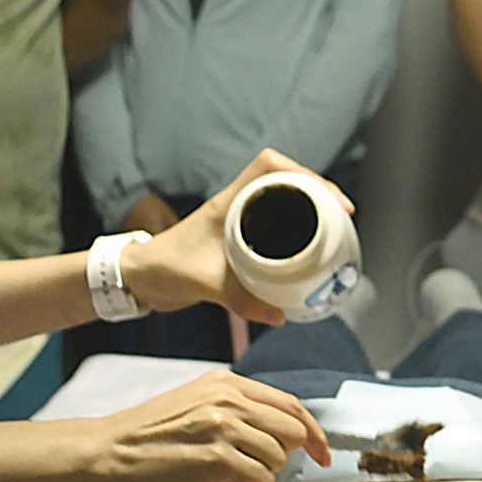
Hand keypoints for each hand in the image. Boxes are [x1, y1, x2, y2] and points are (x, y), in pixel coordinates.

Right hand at [70, 367, 329, 481]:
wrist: (106, 452)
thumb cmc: (148, 437)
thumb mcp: (196, 405)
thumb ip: (237, 412)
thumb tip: (280, 436)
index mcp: (225, 382)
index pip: (290, 404)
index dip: (312, 432)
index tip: (322, 453)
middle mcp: (227, 399)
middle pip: (293, 429)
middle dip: (286, 455)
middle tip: (259, 467)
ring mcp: (222, 426)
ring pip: (278, 457)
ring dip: (261, 473)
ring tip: (230, 475)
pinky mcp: (214, 458)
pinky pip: (260, 478)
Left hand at [122, 151, 346, 320]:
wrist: (139, 278)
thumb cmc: (163, 269)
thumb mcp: (204, 284)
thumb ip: (241, 301)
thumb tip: (279, 316)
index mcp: (227, 203)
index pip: (269, 166)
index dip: (305, 174)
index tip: (329, 197)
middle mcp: (234, 205)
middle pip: (286, 180)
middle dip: (319, 192)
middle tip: (342, 216)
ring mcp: (236, 220)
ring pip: (282, 201)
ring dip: (309, 209)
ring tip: (334, 230)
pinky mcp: (237, 239)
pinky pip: (274, 225)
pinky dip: (295, 232)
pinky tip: (308, 253)